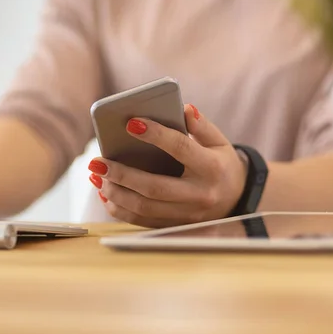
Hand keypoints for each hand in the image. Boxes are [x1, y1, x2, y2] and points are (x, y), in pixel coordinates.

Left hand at [88, 104, 246, 227]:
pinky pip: (141, 221)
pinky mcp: (174, 225)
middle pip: (154, 187)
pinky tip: (104, 192)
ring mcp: (186, 215)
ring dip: (115, 192)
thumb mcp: (219, 142)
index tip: (131, 123)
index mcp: (212, 168)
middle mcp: (199, 195)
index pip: (181, 148)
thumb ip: (202, 126)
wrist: (237, 200)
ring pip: (144, 208)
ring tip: (95, 175)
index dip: (156, 135)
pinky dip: (119, 208)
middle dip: (121, 174)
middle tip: (96, 161)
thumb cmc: (221, 164)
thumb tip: (184, 108)